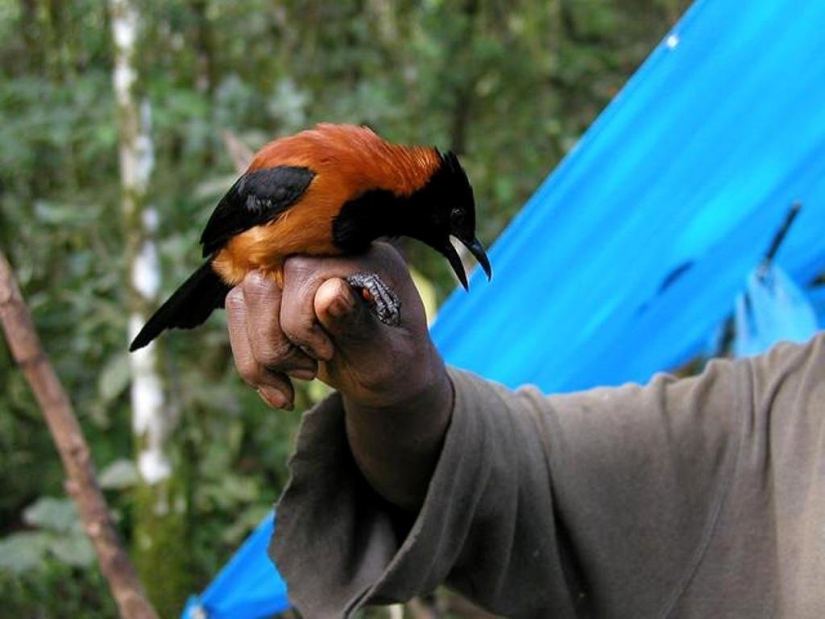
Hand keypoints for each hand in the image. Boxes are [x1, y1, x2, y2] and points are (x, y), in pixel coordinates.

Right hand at [225, 242, 445, 410]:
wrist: (389, 377)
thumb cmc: (397, 365)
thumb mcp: (388, 356)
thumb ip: (360, 326)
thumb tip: (327, 292)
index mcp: (362, 257)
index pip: (303, 273)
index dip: (302, 322)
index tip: (329, 354)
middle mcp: (323, 254)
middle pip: (261, 283)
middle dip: (276, 343)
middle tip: (312, 371)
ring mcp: (294, 271)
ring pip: (240, 300)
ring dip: (262, 357)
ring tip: (301, 379)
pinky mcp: (275, 293)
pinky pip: (237, 316)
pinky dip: (252, 363)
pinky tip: (280, 391)